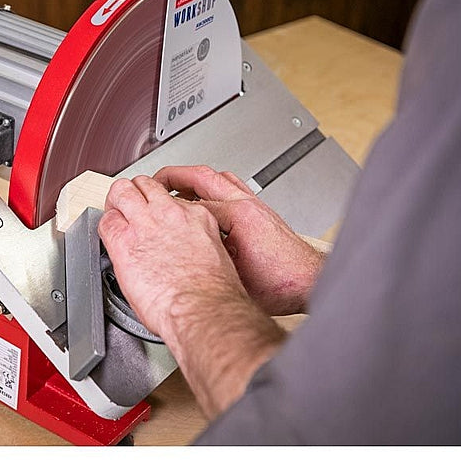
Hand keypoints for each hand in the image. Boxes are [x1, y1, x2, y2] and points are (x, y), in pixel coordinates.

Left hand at [98, 174, 247, 341]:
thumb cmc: (212, 295)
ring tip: (114, 212)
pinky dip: (105, 225)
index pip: (169, 199)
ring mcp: (146, 223)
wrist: (201, 309)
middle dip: (134, 194)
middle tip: (128, 207)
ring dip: (116, 201)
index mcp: (196, 217)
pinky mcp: (124, 241)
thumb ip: (197, 243)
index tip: (155, 219)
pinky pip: (106, 221)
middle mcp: (170, 213)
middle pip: (144, 185)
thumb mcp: (216, 256)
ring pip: (122, 191)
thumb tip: (185, 250)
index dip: (158, 208)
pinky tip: (109, 235)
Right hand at [152, 165, 324, 315]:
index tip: (152, 210)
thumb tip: (181, 250)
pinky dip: (211, 188)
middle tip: (154, 182)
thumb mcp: (231, 274)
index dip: (168, 207)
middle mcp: (246, 204)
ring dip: (193, 179)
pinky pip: (229, 187)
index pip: (191, 203)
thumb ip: (206, 256)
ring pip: (217, 178)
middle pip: (202, 177)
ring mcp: (254, 204)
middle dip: (174, 176)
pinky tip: (203, 200)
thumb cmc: (280, 283)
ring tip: (174, 186)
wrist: (309, 282)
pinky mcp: (259, 211)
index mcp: (238, 215)